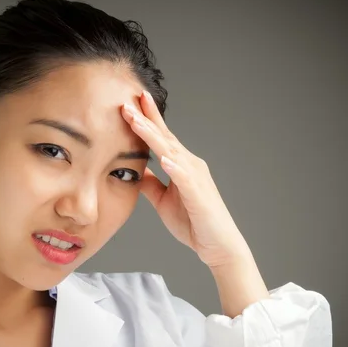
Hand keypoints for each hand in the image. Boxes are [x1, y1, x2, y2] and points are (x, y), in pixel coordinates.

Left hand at [121, 91, 252, 266]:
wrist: (217, 246)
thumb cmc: (193, 222)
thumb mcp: (163, 200)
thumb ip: (151, 184)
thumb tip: (135, 172)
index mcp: (181, 165)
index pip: (161, 138)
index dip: (147, 120)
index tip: (131, 103)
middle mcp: (190, 165)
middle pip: (165, 138)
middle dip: (147, 119)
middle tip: (130, 101)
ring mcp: (196, 178)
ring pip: (172, 152)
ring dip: (154, 136)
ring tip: (137, 122)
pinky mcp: (199, 195)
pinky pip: (186, 179)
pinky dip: (175, 168)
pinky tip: (164, 159)